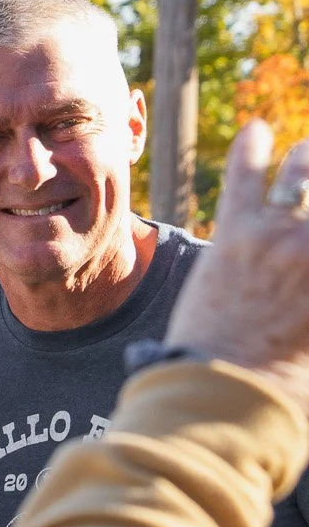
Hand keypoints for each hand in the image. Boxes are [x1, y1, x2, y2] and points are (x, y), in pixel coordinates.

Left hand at [165, 120, 308, 410]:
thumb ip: (308, 324)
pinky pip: (244, 178)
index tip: (308, 237)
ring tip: (303, 152)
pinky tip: (252, 131)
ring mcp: (283, 234)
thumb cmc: (282, 390)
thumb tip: (301, 313)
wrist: (226, 395)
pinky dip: (249, 151)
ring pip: (302, 176)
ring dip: (304, 161)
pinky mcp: (238, 233)